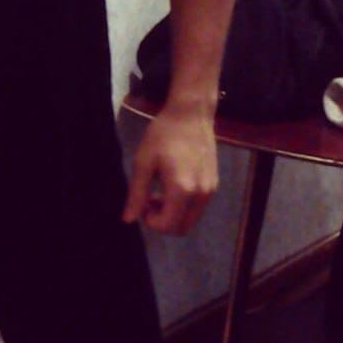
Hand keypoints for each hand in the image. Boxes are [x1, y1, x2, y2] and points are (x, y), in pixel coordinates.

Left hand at [122, 105, 216, 234]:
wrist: (191, 114)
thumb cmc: (163, 134)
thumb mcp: (143, 161)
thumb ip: (137, 193)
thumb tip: (128, 219)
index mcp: (182, 190)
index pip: (167, 225)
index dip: (150, 221)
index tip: (142, 203)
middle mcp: (200, 195)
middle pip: (181, 228)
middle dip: (163, 221)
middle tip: (149, 199)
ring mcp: (210, 190)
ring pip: (190, 219)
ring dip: (173, 213)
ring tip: (159, 191)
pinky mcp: (214, 184)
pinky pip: (197, 207)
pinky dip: (184, 205)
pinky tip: (173, 184)